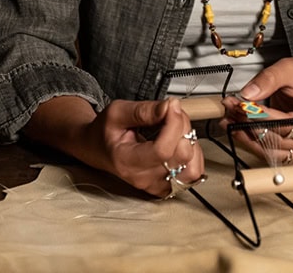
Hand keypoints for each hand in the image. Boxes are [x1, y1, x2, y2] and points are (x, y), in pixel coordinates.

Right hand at [80, 99, 205, 197]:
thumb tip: (169, 108)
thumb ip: (143, 110)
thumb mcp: (117, 112)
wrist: (98, 149)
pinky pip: (191, 175)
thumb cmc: (105, 131)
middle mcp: (142, 178)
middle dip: (182, 126)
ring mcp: (155, 185)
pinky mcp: (165, 186)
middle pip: (181, 155)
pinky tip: (181, 142)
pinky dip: (194, 156)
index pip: (162, 150)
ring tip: (177, 129)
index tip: (171, 106)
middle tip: (172, 112)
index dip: (174, 124)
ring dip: (192, 143)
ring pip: (192, 168)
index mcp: (127, 161)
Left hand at [222, 56, 292, 163]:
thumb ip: (268, 79)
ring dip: (248, 138)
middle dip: (250, 125)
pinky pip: (272, 154)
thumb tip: (248, 94)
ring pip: (272, 152)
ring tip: (231, 121)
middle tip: (232, 111)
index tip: (241, 106)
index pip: (287, 123)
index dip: (261, 116)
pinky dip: (253, 143)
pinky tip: (239, 130)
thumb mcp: (288, 69)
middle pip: (278, 140)